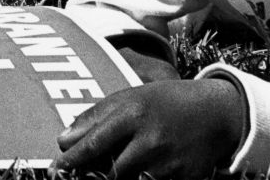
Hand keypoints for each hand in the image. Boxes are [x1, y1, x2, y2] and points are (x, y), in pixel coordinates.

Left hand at [51, 78, 244, 179]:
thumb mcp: (128, 98)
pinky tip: (146, 169)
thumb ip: (94, 117)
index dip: (72, 159)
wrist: (214, 114)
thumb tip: (63, 139)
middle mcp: (150, 140)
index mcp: (133, 114)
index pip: (95, 143)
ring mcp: (169, 164)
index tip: (55, 168)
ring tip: (124, 163)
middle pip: (111, 171)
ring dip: (120, 178)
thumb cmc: (162, 103)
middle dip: (94, 176)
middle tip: (83, 175)